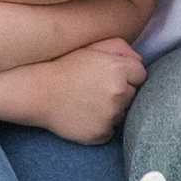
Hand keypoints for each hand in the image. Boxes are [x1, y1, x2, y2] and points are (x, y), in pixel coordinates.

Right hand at [26, 39, 147, 143]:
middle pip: (134, 95)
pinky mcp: (101, 133)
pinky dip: (102, 124)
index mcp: (118, 69)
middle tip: (96, 88)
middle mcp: (117, 93)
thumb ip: (120, 47)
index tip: (109, 75)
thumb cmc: (66, 66)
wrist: (39, 93)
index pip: (141, 75)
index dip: (126, 74)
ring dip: (112, 109)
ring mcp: (110, 115)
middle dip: (121, 91)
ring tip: (89, 101)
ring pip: (124, 113)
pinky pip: (111, 129)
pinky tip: (85, 114)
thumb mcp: (92, 47)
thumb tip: (140, 60)